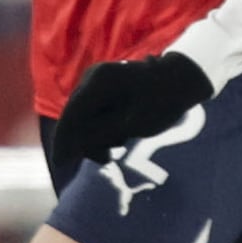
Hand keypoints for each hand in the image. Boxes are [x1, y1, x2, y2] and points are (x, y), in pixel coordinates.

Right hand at [51, 52, 215, 169]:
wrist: (180, 79)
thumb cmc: (162, 101)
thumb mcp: (132, 125)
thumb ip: (99, 135)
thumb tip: (69, 146)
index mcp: (98, 83)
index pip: (71, 116)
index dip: (63, 142)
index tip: (60, 164)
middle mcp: (91, 78)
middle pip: (74, 117)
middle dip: (85, 142)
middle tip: (108, 159)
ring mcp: (95, 82)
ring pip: (82, 117)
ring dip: (97, 136)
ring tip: (121, 145)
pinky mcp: (101, 88)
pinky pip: (92, 112)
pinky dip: (102, 128)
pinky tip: (120, 137)